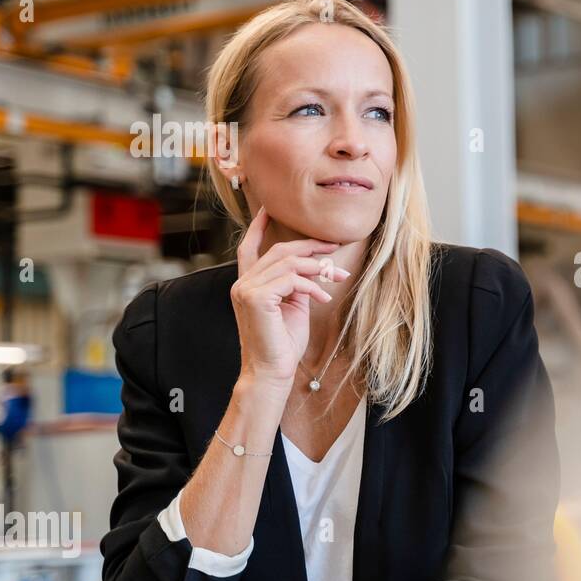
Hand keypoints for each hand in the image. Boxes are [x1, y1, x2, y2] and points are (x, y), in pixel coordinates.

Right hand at [231, 207, 350, 386]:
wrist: (272, 371)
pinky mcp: (255, 298)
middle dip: (309, 246)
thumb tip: (314, 267)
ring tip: (338, 276)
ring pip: (288, 263)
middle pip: (279, 251)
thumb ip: (297, 285)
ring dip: (318, 267)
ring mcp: (245, 290)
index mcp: (248, 284)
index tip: (269, 209)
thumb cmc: (283, 343)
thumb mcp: (293, 307)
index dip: (257, 227)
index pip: (249, 248)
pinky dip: (313, 286)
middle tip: (334, 247)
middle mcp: (242, 283)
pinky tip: (325, 299)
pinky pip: (291, 280)